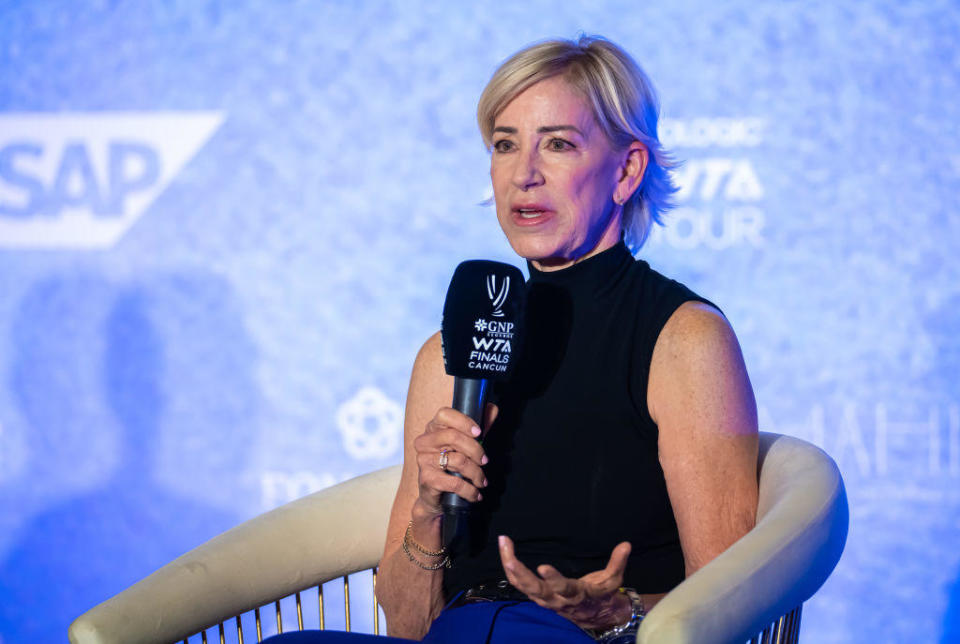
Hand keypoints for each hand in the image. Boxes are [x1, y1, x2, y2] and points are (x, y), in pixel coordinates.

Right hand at [412, 404, 495, 516]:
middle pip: (453, 437)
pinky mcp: (427, 479)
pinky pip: (455, 482)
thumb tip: (492, 409)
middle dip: (476, 450)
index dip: (463, 421)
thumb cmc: (451, 467)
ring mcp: (423, 460)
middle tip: (485, 461)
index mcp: (433, 429)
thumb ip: (478, 429)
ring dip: (476, 473)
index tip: (479, 432)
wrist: (435, 498)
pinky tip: (475, 494)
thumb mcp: (466, 446)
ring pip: (458, 461)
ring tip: (482, 481)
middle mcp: (424, 442)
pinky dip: (470, 490)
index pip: (444, 414)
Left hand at [498, 535, 632, 630]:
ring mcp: (543, 598)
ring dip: (510, 566)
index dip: (553, 579)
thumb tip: (626, 544)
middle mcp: (555, 599)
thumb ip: (617, 563)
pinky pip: (519, 582)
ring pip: (521, 585)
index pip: (563, 588)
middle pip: (533, 589)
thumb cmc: (601, 594)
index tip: (542, 567)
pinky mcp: (536, 594)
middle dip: (520, 573)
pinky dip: (510, 568)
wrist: (593, 615)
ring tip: (504, 543)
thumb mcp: (613, 581)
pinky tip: (505, 550)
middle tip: (510, 555)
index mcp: (575, 595)